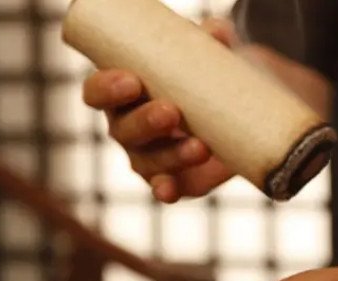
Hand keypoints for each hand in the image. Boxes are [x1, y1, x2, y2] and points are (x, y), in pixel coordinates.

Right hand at [81, 19, 237, 202]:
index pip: (98, 92)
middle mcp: (129, 127)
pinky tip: (170, 191)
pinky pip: (162, 187)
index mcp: (124, 93)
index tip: (131, 82)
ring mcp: (148, 156)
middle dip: (144, 122)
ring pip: (145, 161)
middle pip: (122, 130)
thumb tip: (216, 31)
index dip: (107, 88)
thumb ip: (210, 42)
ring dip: (170, 155)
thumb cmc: (206, 78)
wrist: (238, 113)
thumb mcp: (207, 56)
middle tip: (171, 112)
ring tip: (200, 146)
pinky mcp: (173, 178)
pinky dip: (165, 190)